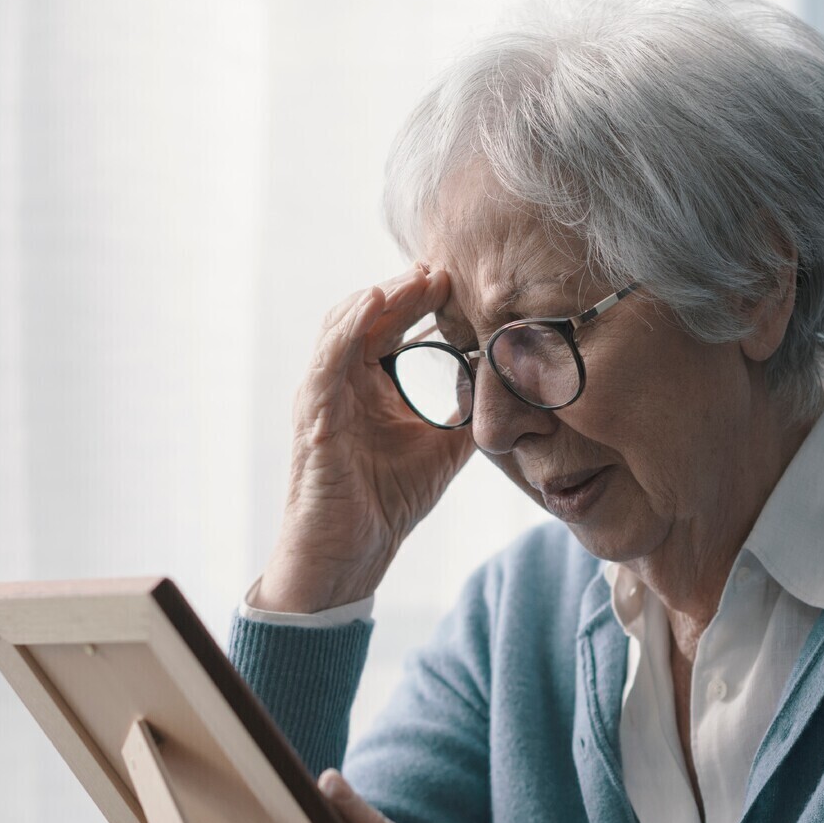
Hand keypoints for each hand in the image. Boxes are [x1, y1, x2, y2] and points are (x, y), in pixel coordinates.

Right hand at [256, 264, 474, 611]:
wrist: (349, 557)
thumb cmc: (385, 503)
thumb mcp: (443, 449)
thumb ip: (468, 414)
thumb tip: (511, 385)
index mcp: (369, 384)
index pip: (394, 326)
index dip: (424, 299)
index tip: (462, 279)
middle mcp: (342, 381)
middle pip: (371, 315)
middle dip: (407, 287)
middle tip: (447, 266)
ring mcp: (323, 394)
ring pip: (346, 325)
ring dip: (383, 295)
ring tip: (419, 275)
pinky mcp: (312, 415)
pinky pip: (328, 358)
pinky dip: (349, 326)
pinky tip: (376, 301)